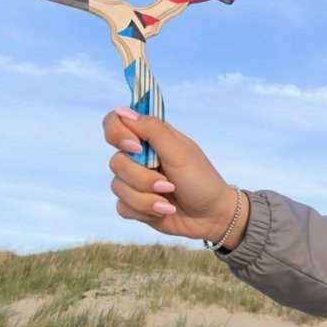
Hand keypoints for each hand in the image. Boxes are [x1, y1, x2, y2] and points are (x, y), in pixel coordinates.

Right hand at [103, 107, 248, 248]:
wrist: (211, 216)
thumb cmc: (201, 179)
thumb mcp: (180, 152)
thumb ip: (153, 130)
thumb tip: (122, 110)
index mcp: (151, 138)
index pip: (115, 123)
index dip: (117, 133)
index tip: (136, 147)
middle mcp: (139, 157)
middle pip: (116, 161)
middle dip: (142, 177)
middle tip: (169, 183)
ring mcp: (135, 180)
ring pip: (117, 187)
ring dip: (146, 197)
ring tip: (168, 200)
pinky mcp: (134, 203)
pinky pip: (122, 207)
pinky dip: (144, 210)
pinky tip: (162, 211)